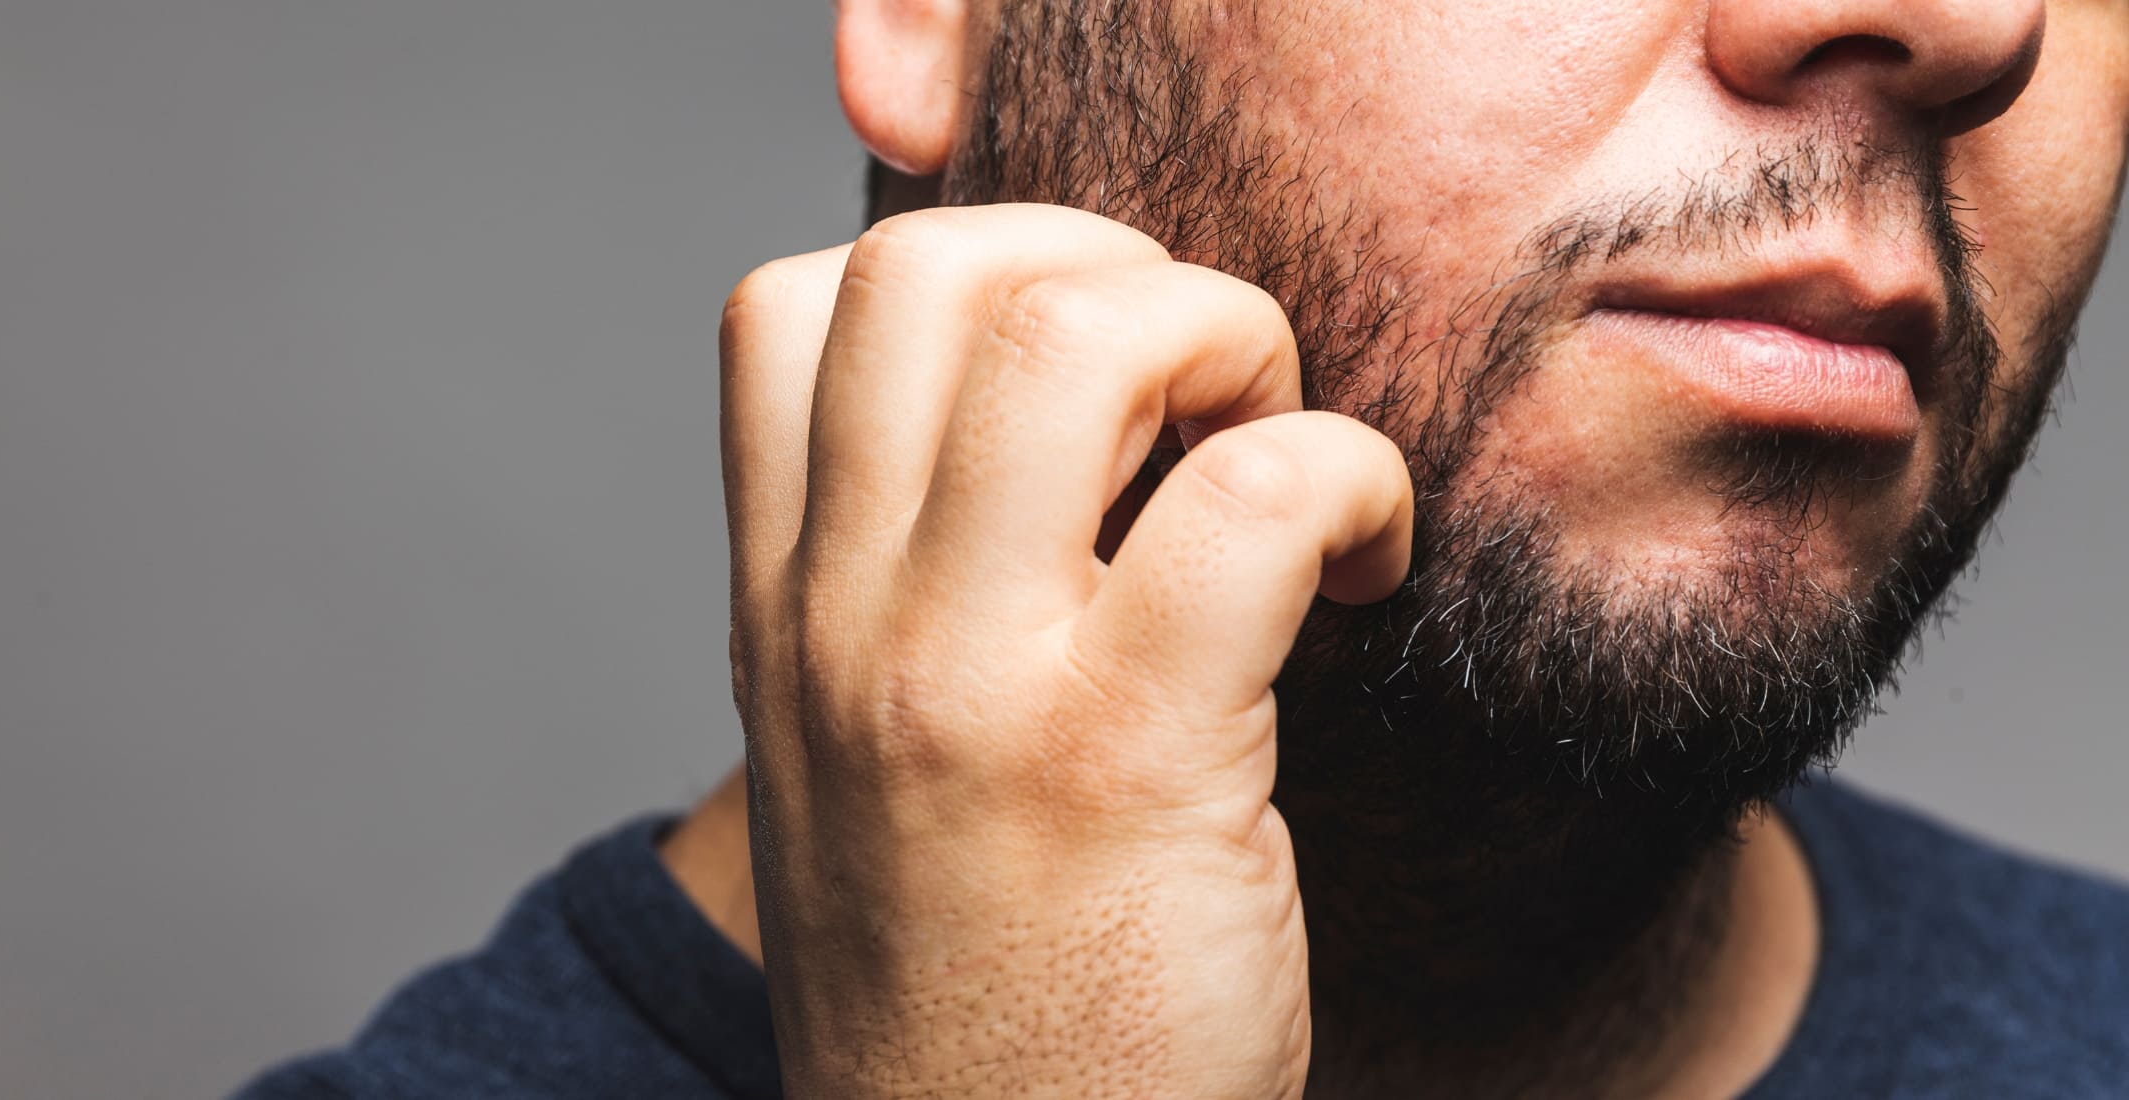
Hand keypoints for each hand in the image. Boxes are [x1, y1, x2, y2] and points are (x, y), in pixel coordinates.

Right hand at [719, 203, 1412, 1098]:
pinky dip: (1353, 475)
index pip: (786, 308)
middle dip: (1114, 270)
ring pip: (1078, 334)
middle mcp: (841, 626)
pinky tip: (1370, 565)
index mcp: (780, 618)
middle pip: (934, 268)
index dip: (969, 274)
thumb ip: (911, 594)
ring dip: (1227, 339)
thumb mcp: (867, 770)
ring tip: (1274, 452)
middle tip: (1204, 396)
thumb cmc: (976, 991)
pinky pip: (1261, 492)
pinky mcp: (1124, 760)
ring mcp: (966, 685)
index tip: (1088, 387)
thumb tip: (1079, 425)